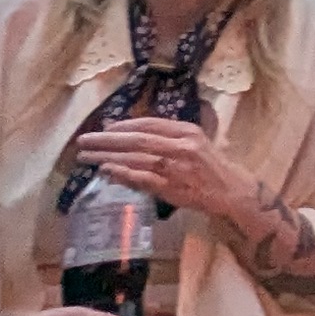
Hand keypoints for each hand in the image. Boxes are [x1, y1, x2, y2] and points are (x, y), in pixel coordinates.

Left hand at [71, 112, 261, 225]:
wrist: (231, 191)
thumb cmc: (211, 165)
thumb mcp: (196, 141)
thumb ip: (170, 136)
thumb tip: (134, 133)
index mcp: (187, 131)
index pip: (149, 124)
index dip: (123, 125)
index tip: (104, 128)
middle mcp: (181, 147)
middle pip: (137, 140)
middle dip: (107, 140)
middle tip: (84, 140)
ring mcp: (175, 168)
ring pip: (135, 159)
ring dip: (107, 157)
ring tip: (86, 156)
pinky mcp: (171, 188)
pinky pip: (141, 179)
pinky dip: (122, 174)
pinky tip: (106, 171)